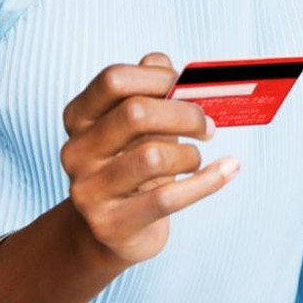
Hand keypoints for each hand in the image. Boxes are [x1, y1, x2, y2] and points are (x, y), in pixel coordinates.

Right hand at [59, 53, 237, 268]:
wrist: (114, 229)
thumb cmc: (134, 165)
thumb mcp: (139, 125)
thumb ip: (153, 91)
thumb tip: (180, 73)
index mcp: (79, 117)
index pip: (114, 80)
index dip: (158, 77)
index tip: (185, 87)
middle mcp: (76, 151)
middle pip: (135, 114)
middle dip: (184, 114)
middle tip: (207, 126)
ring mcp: (88, 190)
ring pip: (152, 157)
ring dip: (190, 155)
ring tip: (196, 159)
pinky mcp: (110, 223)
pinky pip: (167, 198)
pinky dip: (208, 181)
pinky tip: (226, 170)